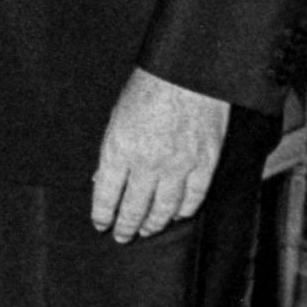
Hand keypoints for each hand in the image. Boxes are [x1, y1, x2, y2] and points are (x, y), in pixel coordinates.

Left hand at [92, 67, 229, 242]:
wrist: (187, 70)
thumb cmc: (149, 86)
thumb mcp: (117, 115)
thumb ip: (113, 149)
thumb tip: (105, 178)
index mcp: (120, 147)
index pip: (107, 194)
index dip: (103, 213)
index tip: (101, 223)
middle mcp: (148, 162)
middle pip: (135, 207)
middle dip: (126, 225)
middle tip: (122, 236)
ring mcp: (179, 165)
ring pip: (164, 209)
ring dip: (153, 223)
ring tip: (146, 230)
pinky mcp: (204, 163)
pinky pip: (193, 198)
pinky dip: (184, 210)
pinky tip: (177, 215)